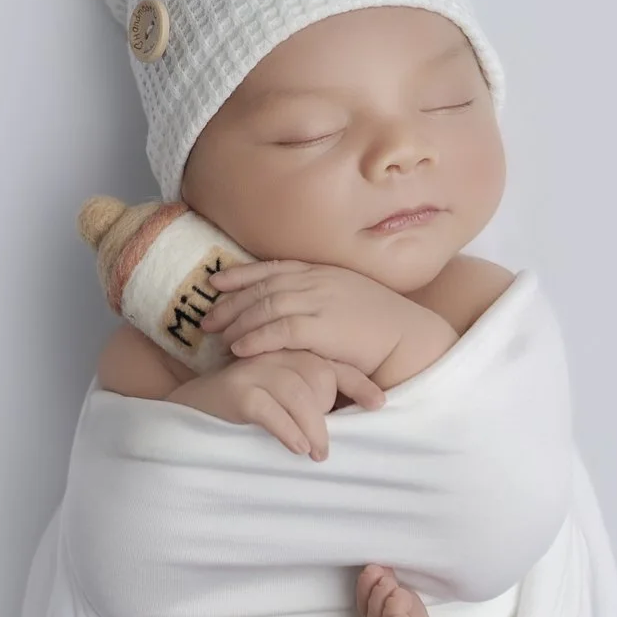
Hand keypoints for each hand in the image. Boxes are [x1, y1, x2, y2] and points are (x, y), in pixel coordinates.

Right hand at [168, 349, 387, 460]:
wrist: (185, 413)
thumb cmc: (238, 409)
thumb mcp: (277, 398)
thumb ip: (306, 397)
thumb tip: (345, 422)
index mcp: (287, 351)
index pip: (332, 362)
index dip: (359, 382)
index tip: (380, 404)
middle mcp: (271, 353)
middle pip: (319, 374)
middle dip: (328, 411)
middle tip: (323, 447)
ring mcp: (251, 368)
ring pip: (298, 393)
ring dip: (313, 428)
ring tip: (315, 454)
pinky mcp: (234, 390)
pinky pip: (270, 409)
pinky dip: (287, 430)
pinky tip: (294, 448)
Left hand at [197, 260, 437, 378]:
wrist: (409, 337)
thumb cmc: (382, 325)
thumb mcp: (348, 299)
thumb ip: (320, 297)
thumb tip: (295, 307)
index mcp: (323, 272)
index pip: (273, 267)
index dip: (241, 273)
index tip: (216, 280)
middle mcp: (317, 282)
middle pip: (262, 286)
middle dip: (230, 301)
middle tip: (207, 317)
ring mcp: (320, 302)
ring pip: (265, 306)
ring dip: (237, 321)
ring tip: (217, 336)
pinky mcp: (322, 327)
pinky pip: (279, 330)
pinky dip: (255, 338)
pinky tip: (239, 349)